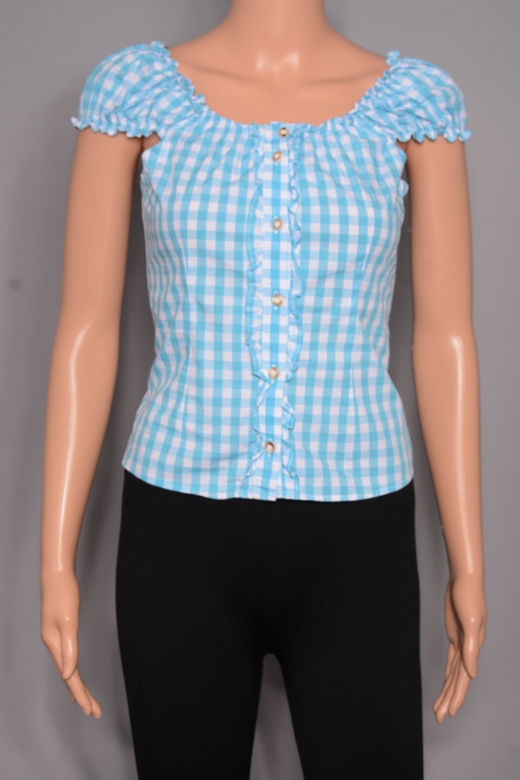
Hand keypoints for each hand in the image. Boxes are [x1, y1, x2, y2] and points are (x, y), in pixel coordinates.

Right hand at [40, 569, 101, 717]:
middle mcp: (53, 645)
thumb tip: (69, 675)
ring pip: (67, 669)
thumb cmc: (63, 594)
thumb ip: (69, 648)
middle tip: (95, 713)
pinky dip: (71, 672)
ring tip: (86, 704)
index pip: (70, 677)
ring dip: (77, 686)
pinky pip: (66, 658)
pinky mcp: (60, 631)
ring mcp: (55, 639)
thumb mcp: (69, 621)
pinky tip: (73, 675)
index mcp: (54, 645)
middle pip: (68, 677)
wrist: (56, 574)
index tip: (90, 710)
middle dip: (81, 696)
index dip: (80, 694)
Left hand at [433, 572, 485, 721]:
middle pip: (457, 681)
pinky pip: (451, 660)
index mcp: (473, 648)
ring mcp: (462, 643)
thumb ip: (472, 649)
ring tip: (438, 708)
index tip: (450, 713)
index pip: (463, 679)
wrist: (465, 579)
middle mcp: (468, 649)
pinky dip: (448, 674)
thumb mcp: (471, 622)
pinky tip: (446, 684)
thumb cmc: (469, 597)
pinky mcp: (455, 635)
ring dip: (447, 691)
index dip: (457, 697)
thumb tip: (472, 674)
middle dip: (449, 700)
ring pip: (453, 673)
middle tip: (439, 718)